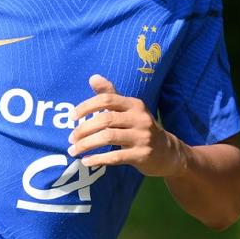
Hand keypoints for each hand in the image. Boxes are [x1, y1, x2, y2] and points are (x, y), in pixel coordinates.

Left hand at [67, 74, 187, 176]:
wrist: (168, 152)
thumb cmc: (141, 128)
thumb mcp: (129, 109)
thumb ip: (110, 94)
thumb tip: (93, 77)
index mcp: (134, 104)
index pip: (106, 99)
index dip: (86, 106)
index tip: (71, 117)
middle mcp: (140, 118)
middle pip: (105, 119)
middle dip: (83, 129)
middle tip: (70, 139)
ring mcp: (142, 137)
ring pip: (108, 138)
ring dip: (87, 145)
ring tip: (74, 151)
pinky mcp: (142, 155)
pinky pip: (115, 157)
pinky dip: (98, 159)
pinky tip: (86, 161)